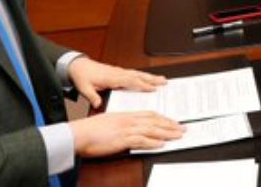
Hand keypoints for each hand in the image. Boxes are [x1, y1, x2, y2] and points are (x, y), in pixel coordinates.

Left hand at [68, 57, 165, 108]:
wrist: (78, 66)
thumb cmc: (82, 76)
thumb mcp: (84, 88)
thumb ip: (92, 96)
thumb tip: (98, 104)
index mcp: (111, 77)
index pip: (129, 80)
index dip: (141, 84)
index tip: (152, 89)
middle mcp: (117, 73)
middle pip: (138, 75)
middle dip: (152, 79)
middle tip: (164, 82)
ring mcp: (119, 72)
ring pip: (138, 74)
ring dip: (150, 77)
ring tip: (162, 80)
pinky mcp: (119, 72)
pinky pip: (134, 74)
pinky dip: (144, 76)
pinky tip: (149, 79)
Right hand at [69, 111, 184, 157]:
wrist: (78, 134)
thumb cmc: (89, 131)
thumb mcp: (108, 124)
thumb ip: (121, 126)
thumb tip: (130, 132)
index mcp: (125, 115)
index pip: (149, 114)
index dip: (163, 118)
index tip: (172, 121)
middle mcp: (127, 120)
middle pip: (154, 120)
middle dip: (170, 125)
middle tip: (182, 128)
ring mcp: (125, 129)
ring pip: (151, 129)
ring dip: (166, 133)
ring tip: (178, 136)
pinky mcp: (121, 139)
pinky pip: (141, 140)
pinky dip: (152, 142)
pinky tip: (161, 144)